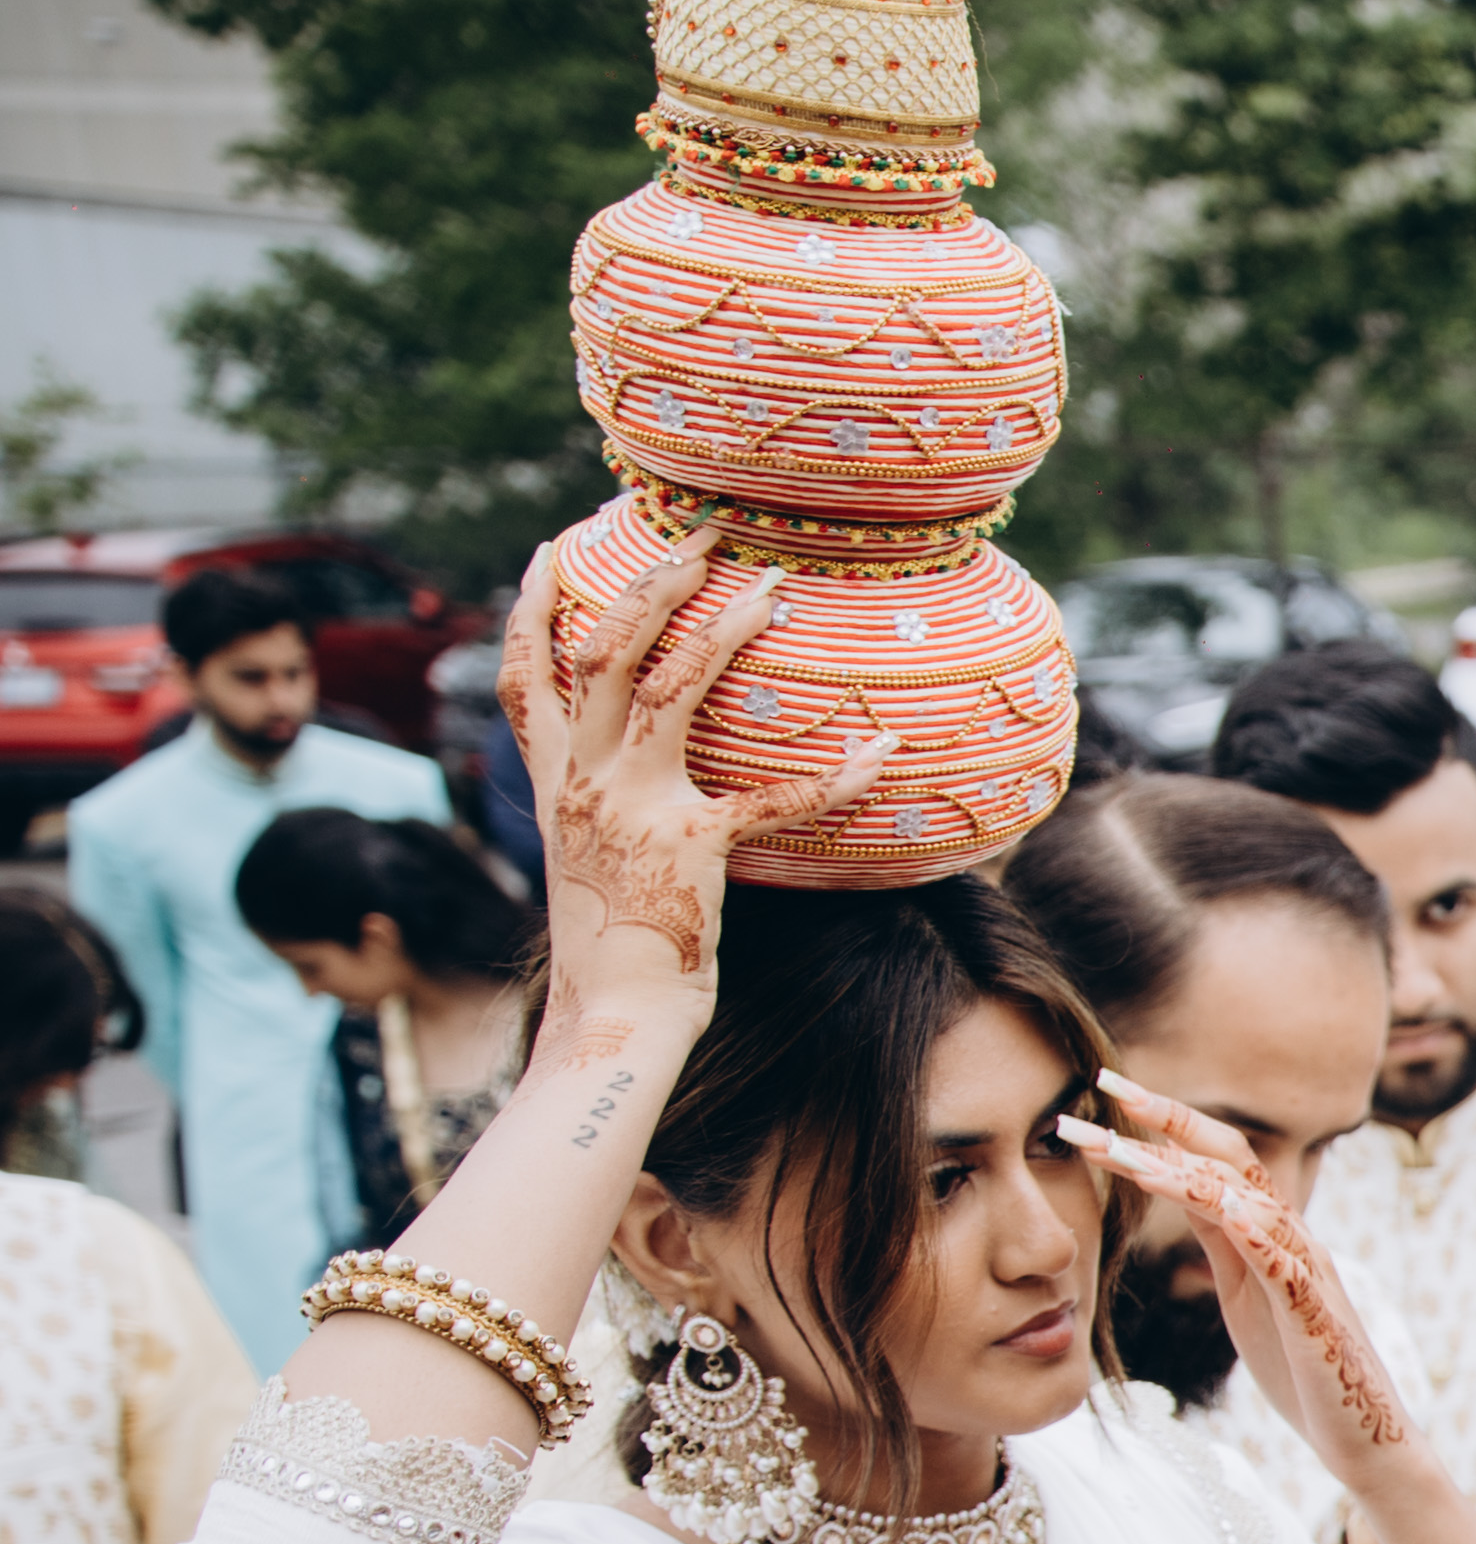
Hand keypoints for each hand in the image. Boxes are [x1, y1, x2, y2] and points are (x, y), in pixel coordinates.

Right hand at [499, 532, 890, 1070]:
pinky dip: (835, 775)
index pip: (526, 675)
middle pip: (604, 651)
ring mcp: (635, 807)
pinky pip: (775, 797)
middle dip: (650, 583)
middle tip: (699, 534)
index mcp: (553, 781)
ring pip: (671, 686)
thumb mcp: (584, 853)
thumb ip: (595, 799)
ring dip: (723, 626)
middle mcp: (585, 780)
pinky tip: (880, 749)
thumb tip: (619, 766)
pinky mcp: (694, 846)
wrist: (611, 1009)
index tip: (550, 549)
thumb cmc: (612, 937)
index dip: (532, 608)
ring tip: (767, 584)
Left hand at [1056, 1077, 1419, 1478]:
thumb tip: (1183, 1193)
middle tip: (1106, 1084)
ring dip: (1184, 1174)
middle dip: (1167, 1118)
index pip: (1214, 1161)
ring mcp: (1308, 1275)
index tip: (1103, 1093)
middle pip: (1231, 1159)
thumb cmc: (1303, 1371)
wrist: (1363, 1438)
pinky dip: (1257, 1233)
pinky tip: (1225, 1208)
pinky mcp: (1317, 1318)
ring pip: (1248, 1204)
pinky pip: (1288, 1267)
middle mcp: (1292, 1240)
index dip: (1160, 1123)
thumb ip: (1221, 1243)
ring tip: (1127, 1153)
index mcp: (1268, 1236)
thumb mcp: (1245, 1295)